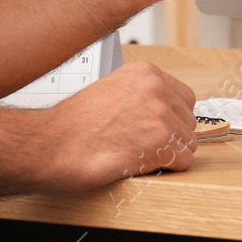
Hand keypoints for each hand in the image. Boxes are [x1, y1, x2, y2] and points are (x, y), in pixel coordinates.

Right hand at [36, 61, 196, 189]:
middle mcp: (156, 88)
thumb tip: (161, 109)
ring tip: (140, 154)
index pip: (184, 97)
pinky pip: (184, 161)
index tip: (157, 128)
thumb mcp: (110, 89)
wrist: (53, 143)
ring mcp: (160, 113)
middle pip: (188, 120)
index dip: (172, 117)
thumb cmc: (73, 124)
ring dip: (169, 154)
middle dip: (172, 136)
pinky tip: (143, 163)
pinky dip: (168, 168)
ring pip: (188, 142)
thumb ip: (140, 94)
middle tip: (144, 144)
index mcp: (145, 72)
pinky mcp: (160, 141)